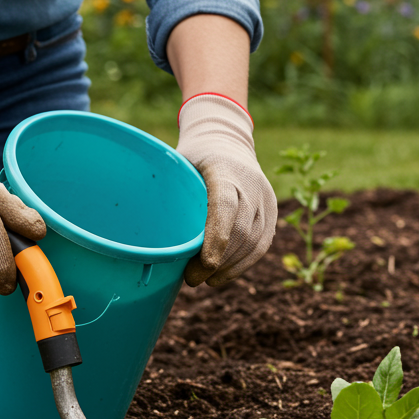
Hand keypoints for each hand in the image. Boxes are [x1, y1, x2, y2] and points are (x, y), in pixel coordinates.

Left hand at [176, 93, 276, 285]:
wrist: (226, 139)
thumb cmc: (192, 157)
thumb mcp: (176, 165)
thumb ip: (168, 195)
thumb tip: (147, 236)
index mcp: (223, 169)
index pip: (226, 206)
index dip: (217, 238)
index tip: (203, 265)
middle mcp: (250, 183)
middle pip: (241, 231)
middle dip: (218, 262)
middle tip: (192, 278)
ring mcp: (264, 197)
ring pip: (254, 241)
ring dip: (230, 267)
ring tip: (207, 280)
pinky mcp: (271, 209)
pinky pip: (262, 243)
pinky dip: (243, 264)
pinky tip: (224, 274)